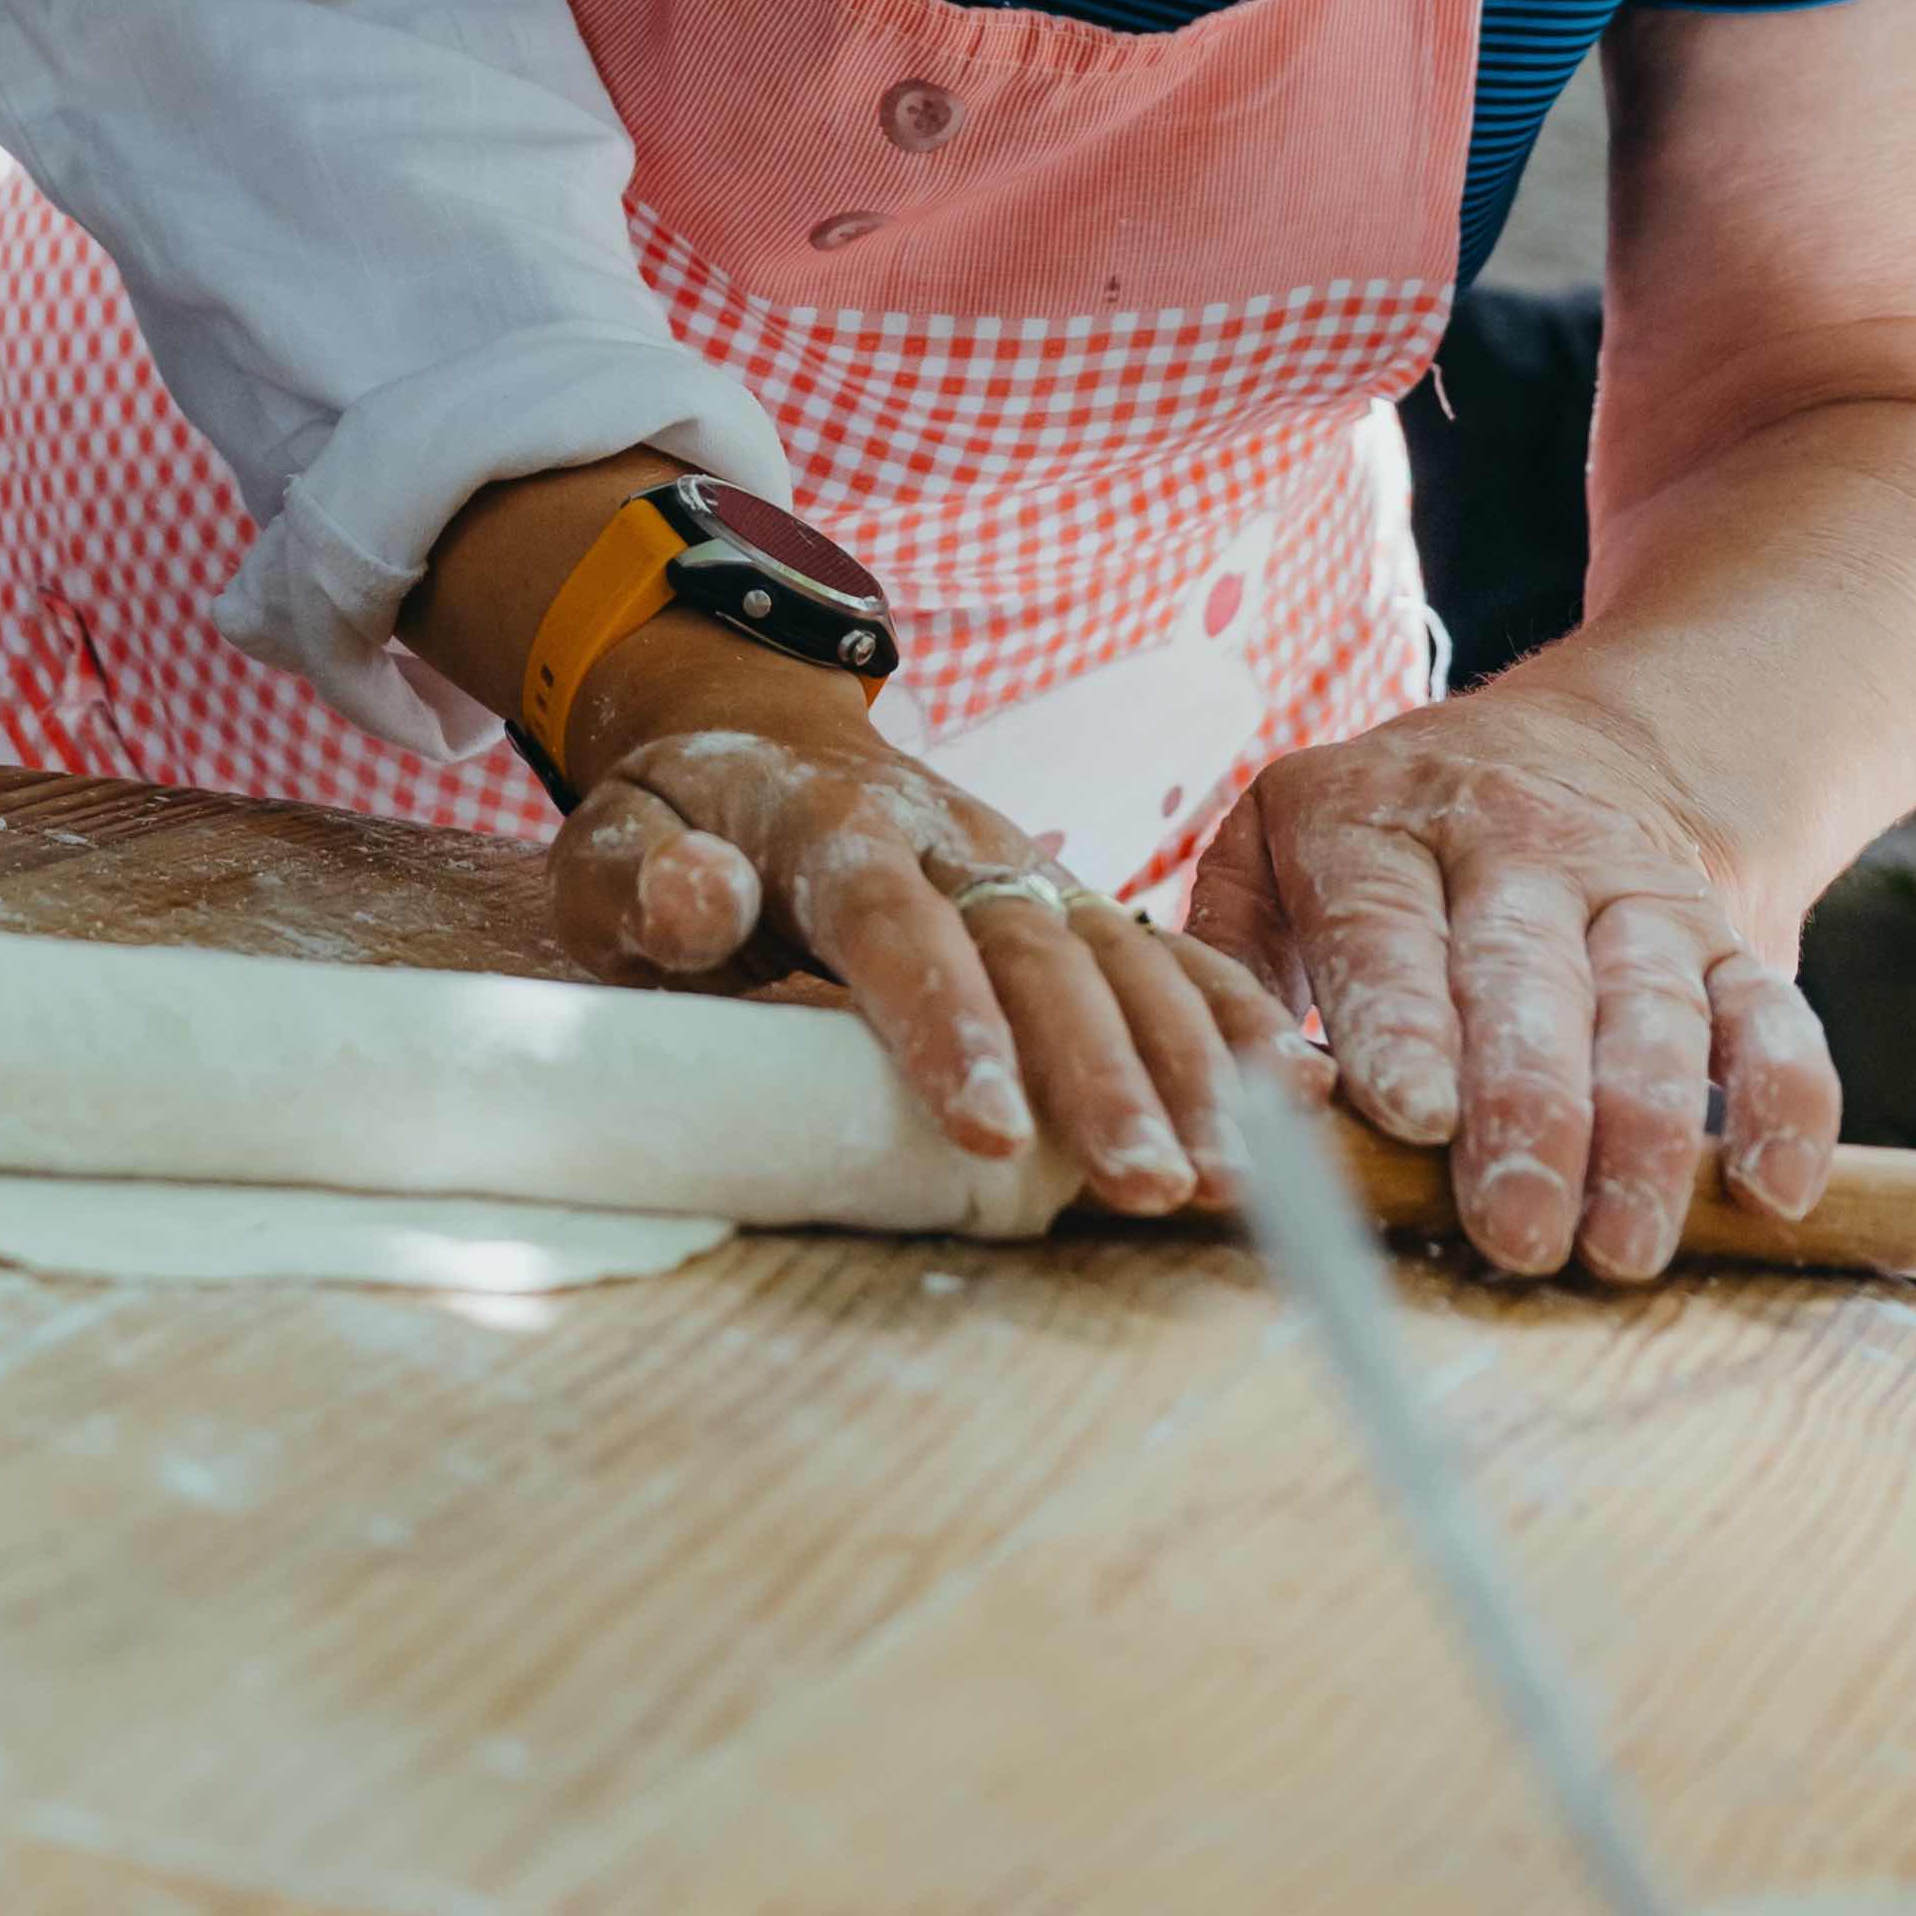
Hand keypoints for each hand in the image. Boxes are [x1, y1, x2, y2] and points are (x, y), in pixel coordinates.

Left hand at [533, 656, 1280, 1214]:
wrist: (756, 731)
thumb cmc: (678, 824)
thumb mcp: (615, 841)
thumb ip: (647, 880)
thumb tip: (700, 897)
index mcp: (834, 829)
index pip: (897, 927)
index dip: (950, 1025)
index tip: (994, 1127)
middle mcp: (954, 841)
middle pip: (1037, 953)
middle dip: (1100, 1071)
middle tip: (1146, 1184)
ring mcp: (1026, 869)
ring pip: (1121, 958)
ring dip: (1185, 1066)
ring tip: (1229, 1179)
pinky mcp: (1069, 902)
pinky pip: (1165, 951)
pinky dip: (1236, 1014)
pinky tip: (1301, 1092)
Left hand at [1183, 678, 1838, 1284]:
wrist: (1588, 747)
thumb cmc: (1389, 847)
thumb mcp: (1281, 845)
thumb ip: (1231, 952)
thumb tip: (1215, 1087)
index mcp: (1379, 825)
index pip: (1389, 929)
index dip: (1403, 1021)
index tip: (1410, 1115)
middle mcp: (1516, 846)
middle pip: (1526, 980)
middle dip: (1525, 1107)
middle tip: (1515, 1227)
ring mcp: (1633, 889)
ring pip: (1651, 1006)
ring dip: (1645, 1134)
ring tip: (1622, 1245)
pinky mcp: (1727, 934)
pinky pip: (1769, 1013)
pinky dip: (1786, 1099)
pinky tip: (1772, 1188)